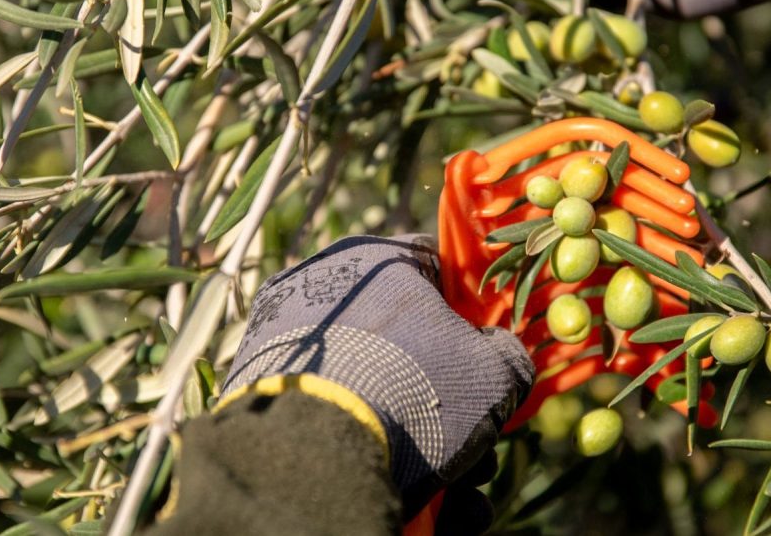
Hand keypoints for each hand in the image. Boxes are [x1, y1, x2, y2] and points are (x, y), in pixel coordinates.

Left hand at [222, 235, 534, 515]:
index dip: (473, 315)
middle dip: (454, 406)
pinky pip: (338, 417)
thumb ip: (509, 357)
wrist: (311, 457)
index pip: (437, 269)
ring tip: (458, 498)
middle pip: (409, 344)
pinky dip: (378, 456)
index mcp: (375, 259)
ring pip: (378, 390)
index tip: (491, 359)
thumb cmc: (412, 394)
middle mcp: (322, 288)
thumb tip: (504, 358)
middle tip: (479, 452)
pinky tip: (424, 511)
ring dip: (428, 445)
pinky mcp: (262, 392)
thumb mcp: (491, 374)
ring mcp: (285, 339)